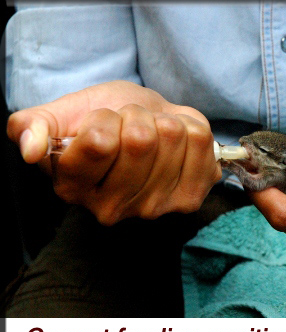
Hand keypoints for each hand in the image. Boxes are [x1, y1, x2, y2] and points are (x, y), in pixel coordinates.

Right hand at [7, 80, 221, 224]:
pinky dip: (190, 127)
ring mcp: (154, 208)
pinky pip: (200, 141)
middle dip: (137, 117)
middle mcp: (112, 208)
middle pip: (140, 139)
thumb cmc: (105, 121)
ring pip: (172, 136)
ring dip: (164, 122)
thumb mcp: (62, 114)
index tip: (104, 122)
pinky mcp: (189, 198)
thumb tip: (30, 150)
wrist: (146, 126)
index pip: (100, 142)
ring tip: (154, 135)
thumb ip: (32, 126)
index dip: (105, 119)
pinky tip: (177, 144)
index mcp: (74, 187)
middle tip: (132, 127)